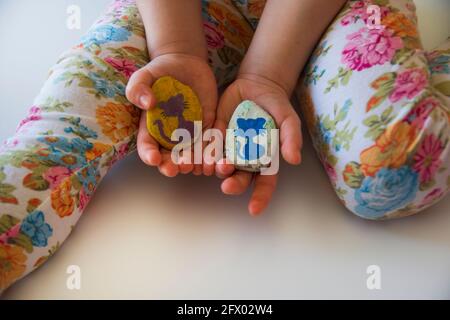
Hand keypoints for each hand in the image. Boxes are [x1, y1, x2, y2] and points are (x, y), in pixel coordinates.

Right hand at [126, 53, 217, 176]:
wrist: (185, 62)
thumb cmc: (160, 71)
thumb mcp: (144, 76)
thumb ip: (138, 88)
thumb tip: (147, 103)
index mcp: (151, 127)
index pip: (147, 146)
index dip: (149, 154)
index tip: (153, 158)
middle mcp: (170, 135)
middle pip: (169, 157)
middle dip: (171, 165)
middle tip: (176, 169)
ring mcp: (189, 132)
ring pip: (191, 154)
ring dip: (194, 163)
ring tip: (197, 168)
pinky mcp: (207, 126)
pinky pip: (210, 142)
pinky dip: (213, 151)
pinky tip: (216, 158)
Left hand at [212, 73, 302, 214]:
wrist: (256, 85)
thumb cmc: (276, 105)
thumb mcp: (288, 119)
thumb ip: (290, 138)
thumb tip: (293, 160)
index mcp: (264, 159)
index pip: (264, 183)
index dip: (260, 197)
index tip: (254, 210)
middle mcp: (245, 158)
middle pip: (239, 177)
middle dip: (233, 183)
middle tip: (227, 184)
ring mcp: (228, 147)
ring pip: (219, 165)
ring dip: (213, 170)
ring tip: (208, 169)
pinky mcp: (214, 135)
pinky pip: (206, 147)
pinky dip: (200, 153)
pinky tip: (193, 157)